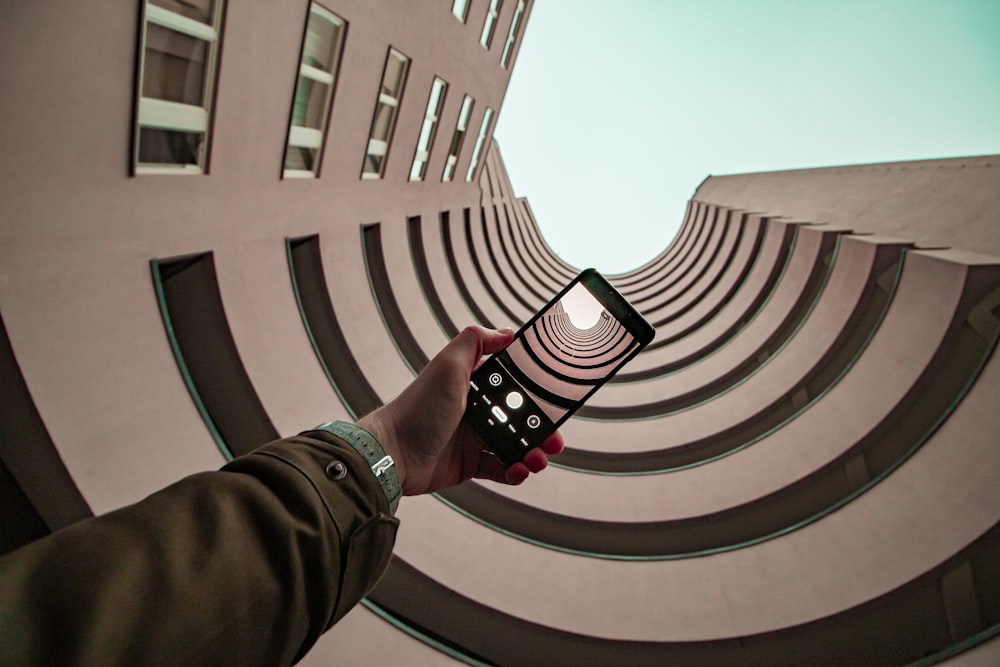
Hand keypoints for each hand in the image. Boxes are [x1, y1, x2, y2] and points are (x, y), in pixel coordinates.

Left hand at [358, 326, 563, 494]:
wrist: (394, 453)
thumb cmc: (418, 407)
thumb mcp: (448, 364)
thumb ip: (476, 341)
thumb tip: (508, 332)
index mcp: (475, 382)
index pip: (514, 382)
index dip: (537, 389)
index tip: (556, 396)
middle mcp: (477, 407)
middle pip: (521, 416)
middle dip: (543, 427)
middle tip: (555, 437)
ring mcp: (475, 437)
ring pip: (517, 444)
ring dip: (534, 452)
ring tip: (539, 459)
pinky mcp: (471, 463)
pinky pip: (502, 468)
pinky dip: (516, 471)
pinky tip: (519, 469)